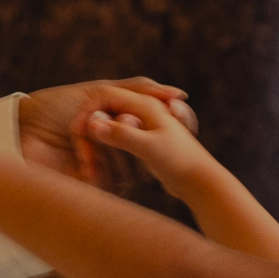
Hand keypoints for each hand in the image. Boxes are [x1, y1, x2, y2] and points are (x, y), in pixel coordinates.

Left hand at [20, 77, 195, 187]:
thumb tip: (180, 94)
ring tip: (85, 132)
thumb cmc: (58, 105)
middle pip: (149, 155)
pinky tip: (80, 160)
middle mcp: (120, 152)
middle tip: (119, 119)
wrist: (24, 126)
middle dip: (134, 134)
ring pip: (133, 174)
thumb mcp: (102, 90)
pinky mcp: (92, 192)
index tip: (169, 114)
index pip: (159, 134)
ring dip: (112, 151)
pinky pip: (112, 188)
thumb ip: (140, 90)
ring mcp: (107, 173)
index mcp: (125, 129)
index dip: (164, 127)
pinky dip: (98, 170)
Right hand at [72, 84, 223, 191]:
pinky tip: (100, 166)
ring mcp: (144, 124)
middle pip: (106, 108)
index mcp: (145, 105)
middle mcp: (144, 110)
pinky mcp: (144, 139)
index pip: (105, 95)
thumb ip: (121, 135)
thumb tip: (93, 124)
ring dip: (97, 140)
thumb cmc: (178, 162)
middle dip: (90, 126)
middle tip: (79, 148)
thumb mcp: (148, 148)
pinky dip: (107, 149)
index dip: (87, 111)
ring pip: (110, 124)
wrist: (201, 182)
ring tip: (87, 162)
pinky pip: (118, 137)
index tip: (76, 130)